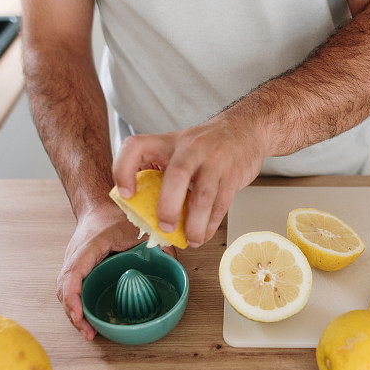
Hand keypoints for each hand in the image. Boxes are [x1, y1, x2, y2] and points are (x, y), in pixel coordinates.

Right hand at [57, 201, 175, 340]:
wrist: (100, 207)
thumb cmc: (114, 216)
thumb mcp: (137, 226)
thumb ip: (155, 242)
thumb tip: (171, 259)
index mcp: (88, 247)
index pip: (73, 274)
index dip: (74, 298)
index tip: (80, 315)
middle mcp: (75, 258)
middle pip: (64, 290)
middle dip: (74, 314)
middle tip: (89, 333)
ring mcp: (73, 265)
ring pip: (66, 293)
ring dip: (75, 314)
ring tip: (90, 333)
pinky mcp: (78, 271)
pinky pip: (74, 292)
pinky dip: (79, 307)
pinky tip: (90, 321)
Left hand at [112, 117, 266, 247]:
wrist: (245, 129)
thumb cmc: (205, 146)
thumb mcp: (177, 148)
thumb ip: (159, 171)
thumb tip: (141, 211)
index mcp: (167, 142)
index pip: (136, 147)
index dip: (124, 169)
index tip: (126, 194)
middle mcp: (190, 149)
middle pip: (177, 175)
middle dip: (168, 206)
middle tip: (164, 226)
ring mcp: (213, 161)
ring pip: (203, 195)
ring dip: (194, 223)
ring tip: (190, 240)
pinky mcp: (232, 175)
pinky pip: (221, 204)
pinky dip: (211, 224)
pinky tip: (203, 234)